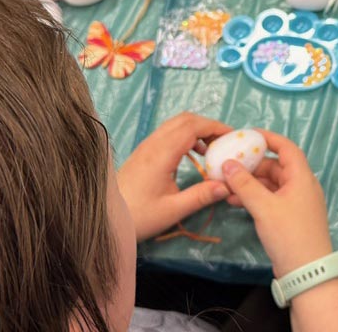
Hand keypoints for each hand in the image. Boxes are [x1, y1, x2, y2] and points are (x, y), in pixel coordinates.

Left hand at [116, 112, 231, 241]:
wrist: (105, 217)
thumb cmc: (139, 215)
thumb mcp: (173, 210)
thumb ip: (201, 196)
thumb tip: (227, 186)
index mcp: (162, 153)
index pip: (192, 126)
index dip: (214, 127)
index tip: (233, 137)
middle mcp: (153, 143)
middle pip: (185, 119)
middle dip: (208, 125)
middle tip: (225, 142)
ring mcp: (146, 146)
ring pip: (175, 124)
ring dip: (196, 129)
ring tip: (212, 148)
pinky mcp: (143, 152)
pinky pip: (168, 133)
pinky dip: (185, 135)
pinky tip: (193, 155)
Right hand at [222, 129, 332, 276]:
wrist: (307, 273)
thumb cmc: (289, 234)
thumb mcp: (264, 207)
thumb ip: (244, 184)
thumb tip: (228, 164)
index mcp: (302, 177)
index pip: (286, 147)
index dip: (267, 138)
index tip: (246, 135)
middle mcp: (302, 186)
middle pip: (275, 166)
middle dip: (251, 166)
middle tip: (228, 167)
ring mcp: (297, 203)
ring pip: (270, 184)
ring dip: (250, 184)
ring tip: (226, 188)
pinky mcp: (290, 218)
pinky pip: (271, 199)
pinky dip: (255, 198)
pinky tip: (235, 202)